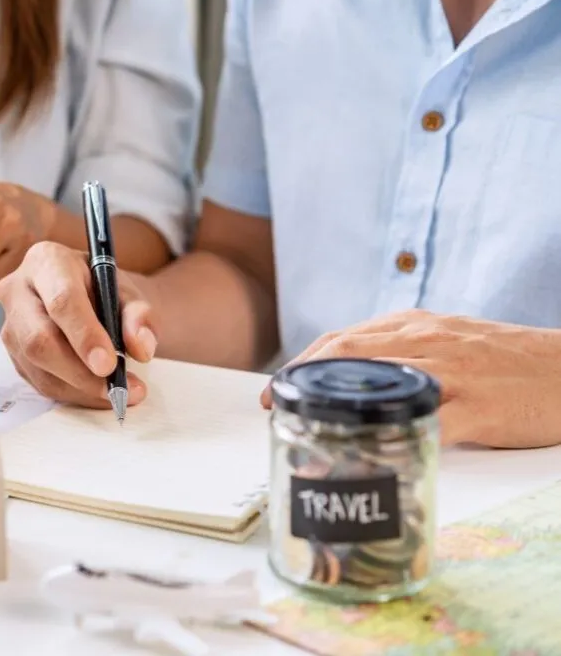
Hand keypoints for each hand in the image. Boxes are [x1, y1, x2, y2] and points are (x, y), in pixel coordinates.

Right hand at [0, 242, 158, 407]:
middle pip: (40, 339)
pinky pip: (40, 382)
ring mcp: (10, 325)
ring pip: (39, 367)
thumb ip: (140, 315)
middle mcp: (18, 290)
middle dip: (80, 372)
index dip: (85, 335)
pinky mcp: (14, 354)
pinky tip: (99, 392)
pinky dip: (74, 394)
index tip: (109, 364)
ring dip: (81, 388)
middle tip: (117, 387)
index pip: (61, 301)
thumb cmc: (103, 290)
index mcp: (46, 261)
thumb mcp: (128, 292)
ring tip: (119, 392)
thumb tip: (141, 347)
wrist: (87, 298)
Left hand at [260, 309, 560, 448]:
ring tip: (305, 433)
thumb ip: (402, 352)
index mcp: (414, 326)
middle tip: (276, 408)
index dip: (301, 365)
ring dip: (334, 409)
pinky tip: (369, 456)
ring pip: (377, 384)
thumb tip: (349, 380)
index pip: (341, 339)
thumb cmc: (507, 360)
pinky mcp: (479, 408)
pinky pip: (429, 423)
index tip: (276, 388)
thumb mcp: (447, 340)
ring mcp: (452, 374)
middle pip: (346, 355)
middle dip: (302, 382)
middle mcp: (426, 342)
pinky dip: (393, 438)